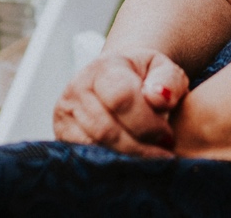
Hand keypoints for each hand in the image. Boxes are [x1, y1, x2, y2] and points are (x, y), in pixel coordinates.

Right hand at [52, 48, 191, 156]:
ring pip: (94, 146)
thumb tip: (158, 99)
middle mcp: (78, 87)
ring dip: (126, 158)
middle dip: (138, 147)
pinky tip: (130, 163)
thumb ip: (168, 81)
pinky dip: (109, 163)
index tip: (168, 136)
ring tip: (149, 160)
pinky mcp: (62, 134)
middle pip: (106, 128)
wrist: (119, 79)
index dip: (147, 123)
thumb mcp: (163, 69)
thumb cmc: (145, 76)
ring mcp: (65, 112)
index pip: (121, 98)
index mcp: (104, 67)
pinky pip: (84, 156)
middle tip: (162, 156)